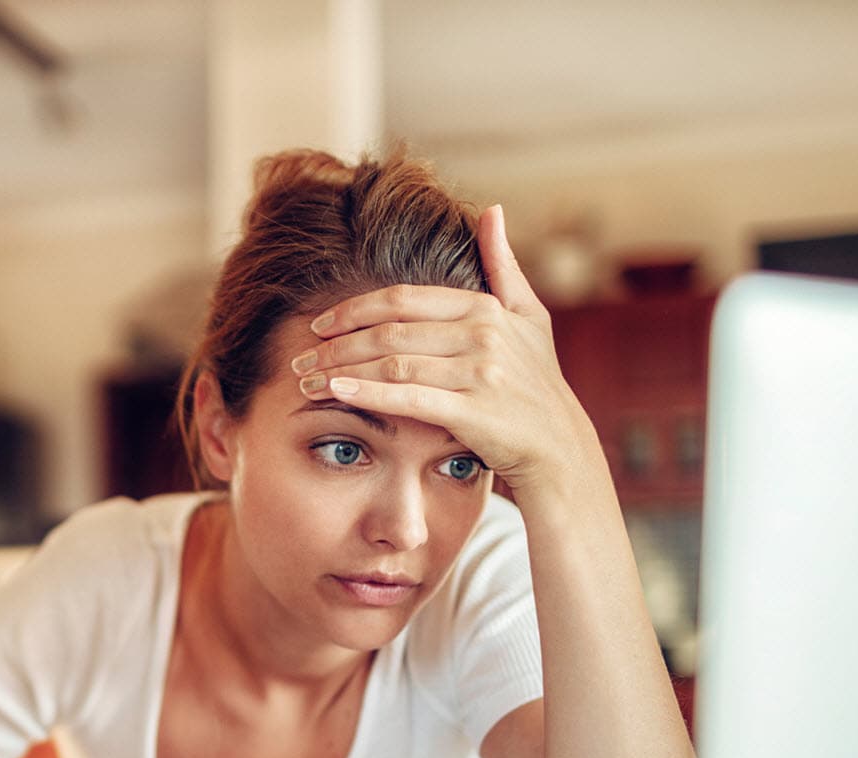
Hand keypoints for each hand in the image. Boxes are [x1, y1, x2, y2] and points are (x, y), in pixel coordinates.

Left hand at [293, 205, 602, 500]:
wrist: (559, 447)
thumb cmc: (538, 381)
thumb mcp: (529, 317)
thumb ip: (503, 265)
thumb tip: (492, 210)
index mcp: (485, 308)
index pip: (403, 299)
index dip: (354, 310)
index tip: (319, 323)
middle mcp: (482, 334)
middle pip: (389, 331)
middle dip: (336, 344)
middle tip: (299, 357)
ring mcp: (479, 372)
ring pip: (392, 362)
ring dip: (341, 369)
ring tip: (304, 380)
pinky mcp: (473, 411)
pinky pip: (408, 397)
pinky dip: (368, 392)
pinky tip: (335, 391)